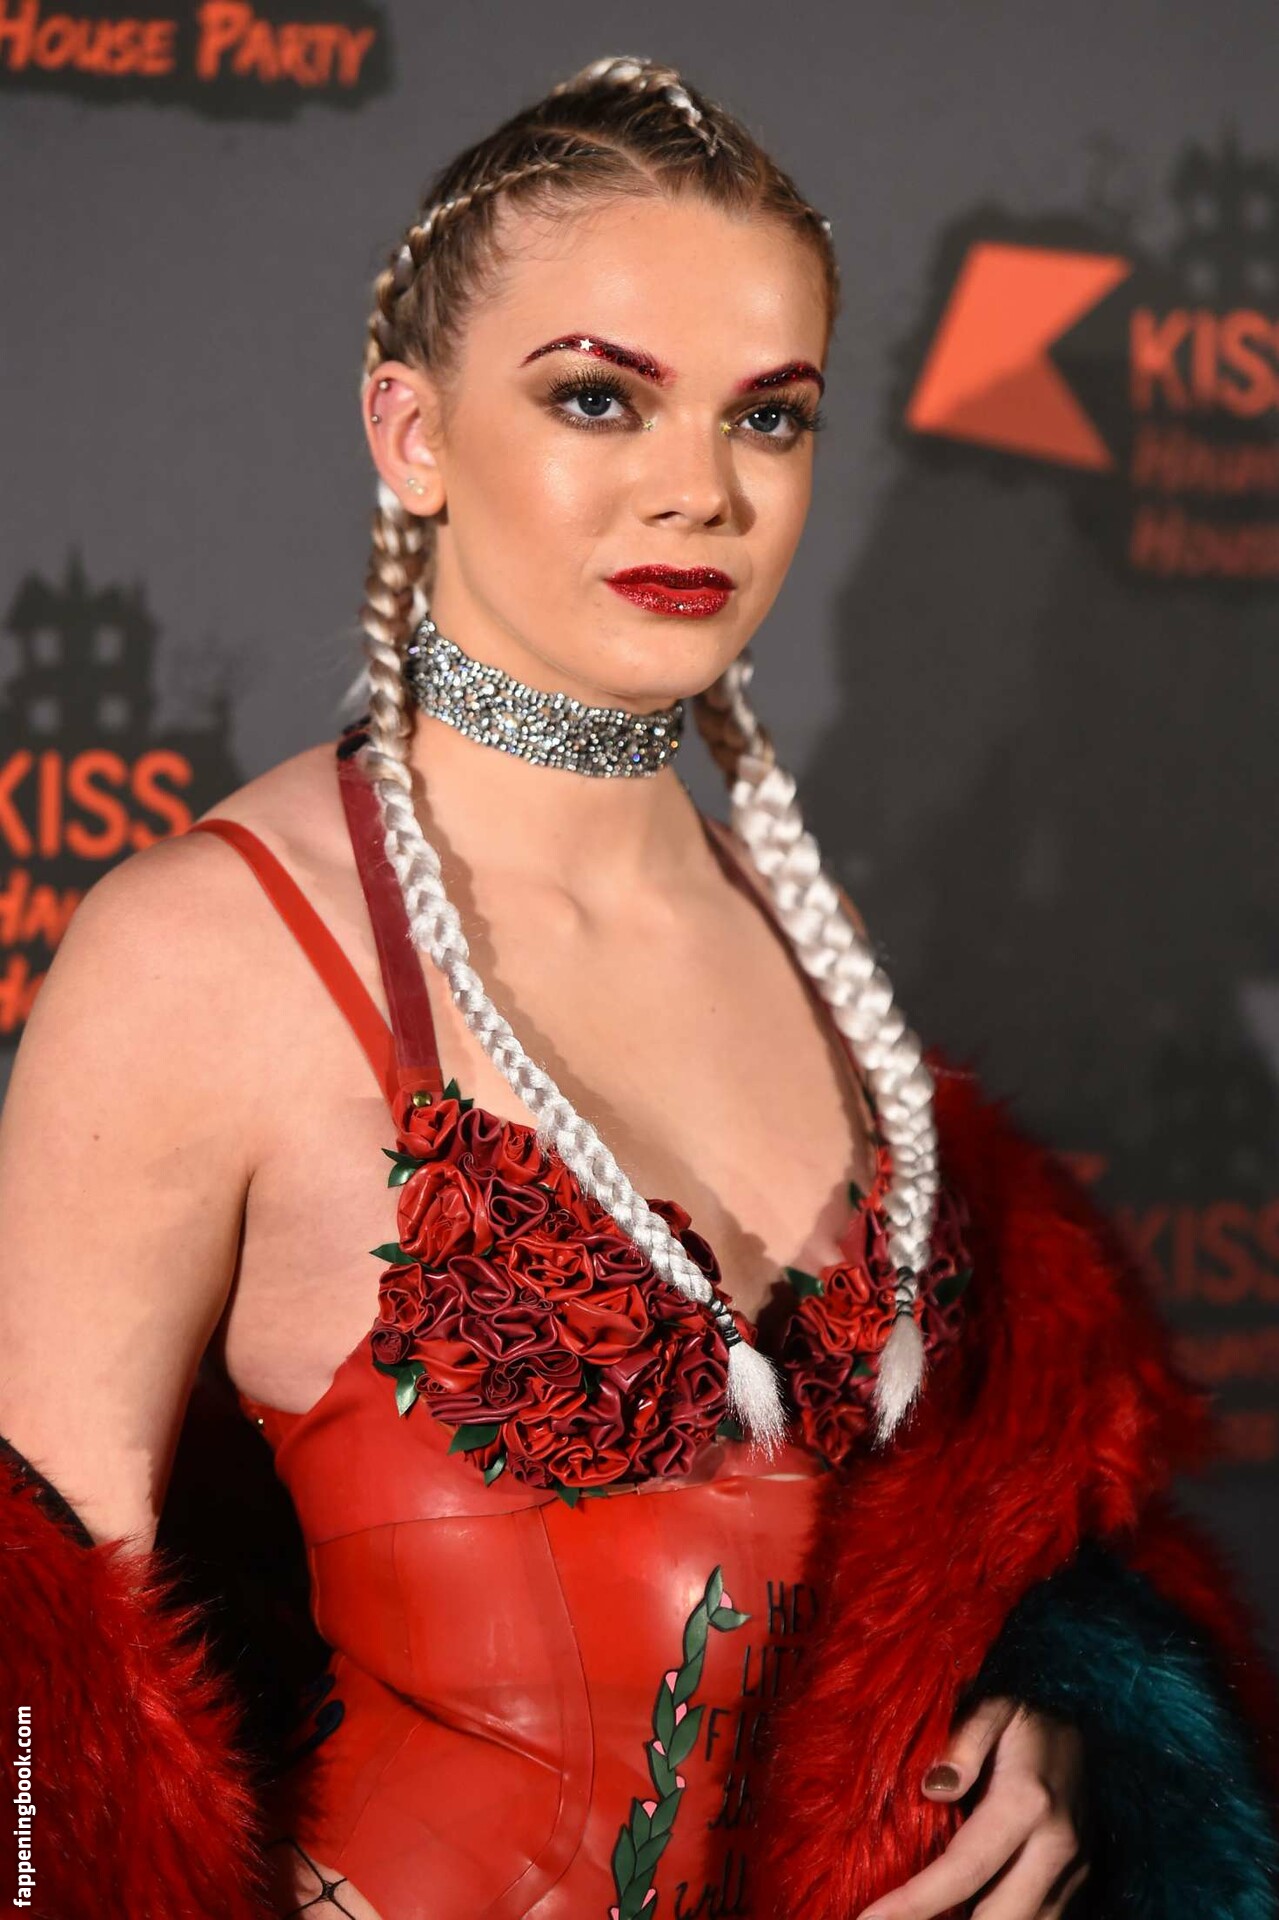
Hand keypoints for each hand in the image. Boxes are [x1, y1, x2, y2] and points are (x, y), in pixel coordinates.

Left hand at [853, 1696, 1088, 1919]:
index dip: (915, 1903)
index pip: (964, 1869)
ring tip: (928, 1915)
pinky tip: (963, 1910)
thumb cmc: (1024, 1713)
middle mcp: (1056, 1847)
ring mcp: (1073, 1871)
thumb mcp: (991, 1708)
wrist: (1084, 1717)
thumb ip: (963, 1741)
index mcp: (1027, 1804)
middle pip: (997, 1919)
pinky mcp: (1079, 1882)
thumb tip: (933, 1788)